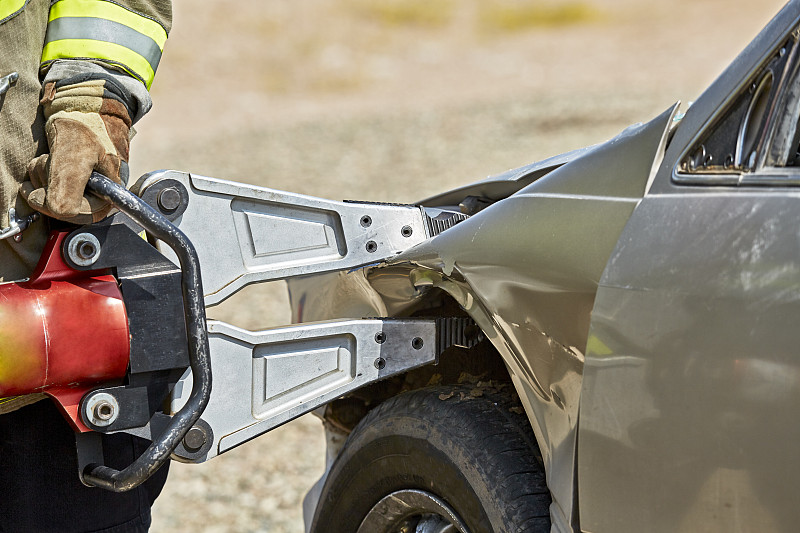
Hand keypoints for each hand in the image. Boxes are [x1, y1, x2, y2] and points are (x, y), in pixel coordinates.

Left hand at [22, 78, 131, 223]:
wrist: (84, 100)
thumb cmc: (90, 122)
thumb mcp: (75, 153)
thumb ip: (67, 187)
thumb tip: (60, 212)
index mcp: (110, 194)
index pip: (78, 216)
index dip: (55, 206)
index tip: (37, 193)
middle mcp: (99, 194)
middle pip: (65, 208)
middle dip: (48, 187)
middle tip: (47, 164)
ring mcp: (85, 186)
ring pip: (56, 196)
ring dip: (43, 177)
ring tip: (48, 157)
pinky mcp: (72, 177)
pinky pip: (50, 185)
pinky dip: (42, 173)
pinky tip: (47, 159)